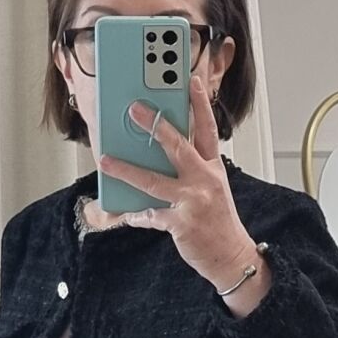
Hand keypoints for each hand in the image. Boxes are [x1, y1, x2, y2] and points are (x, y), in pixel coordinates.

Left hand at [96, 76, 264, 294]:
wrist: (231, 256)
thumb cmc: (218, 221)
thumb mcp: (213, 188)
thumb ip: (192, 169)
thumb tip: (159, 154)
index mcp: (213, 168)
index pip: (207, 129)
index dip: (199, 104)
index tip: (190, 80)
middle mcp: (204, 180)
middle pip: (178, 145)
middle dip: (155, 125)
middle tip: (135, 108)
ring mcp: (193, 201)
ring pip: (154, 181)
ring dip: (127, 170)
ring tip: (106, 160)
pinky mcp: (182, 223)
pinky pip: (151, 215)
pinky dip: (137, 215)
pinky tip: (126, 213)